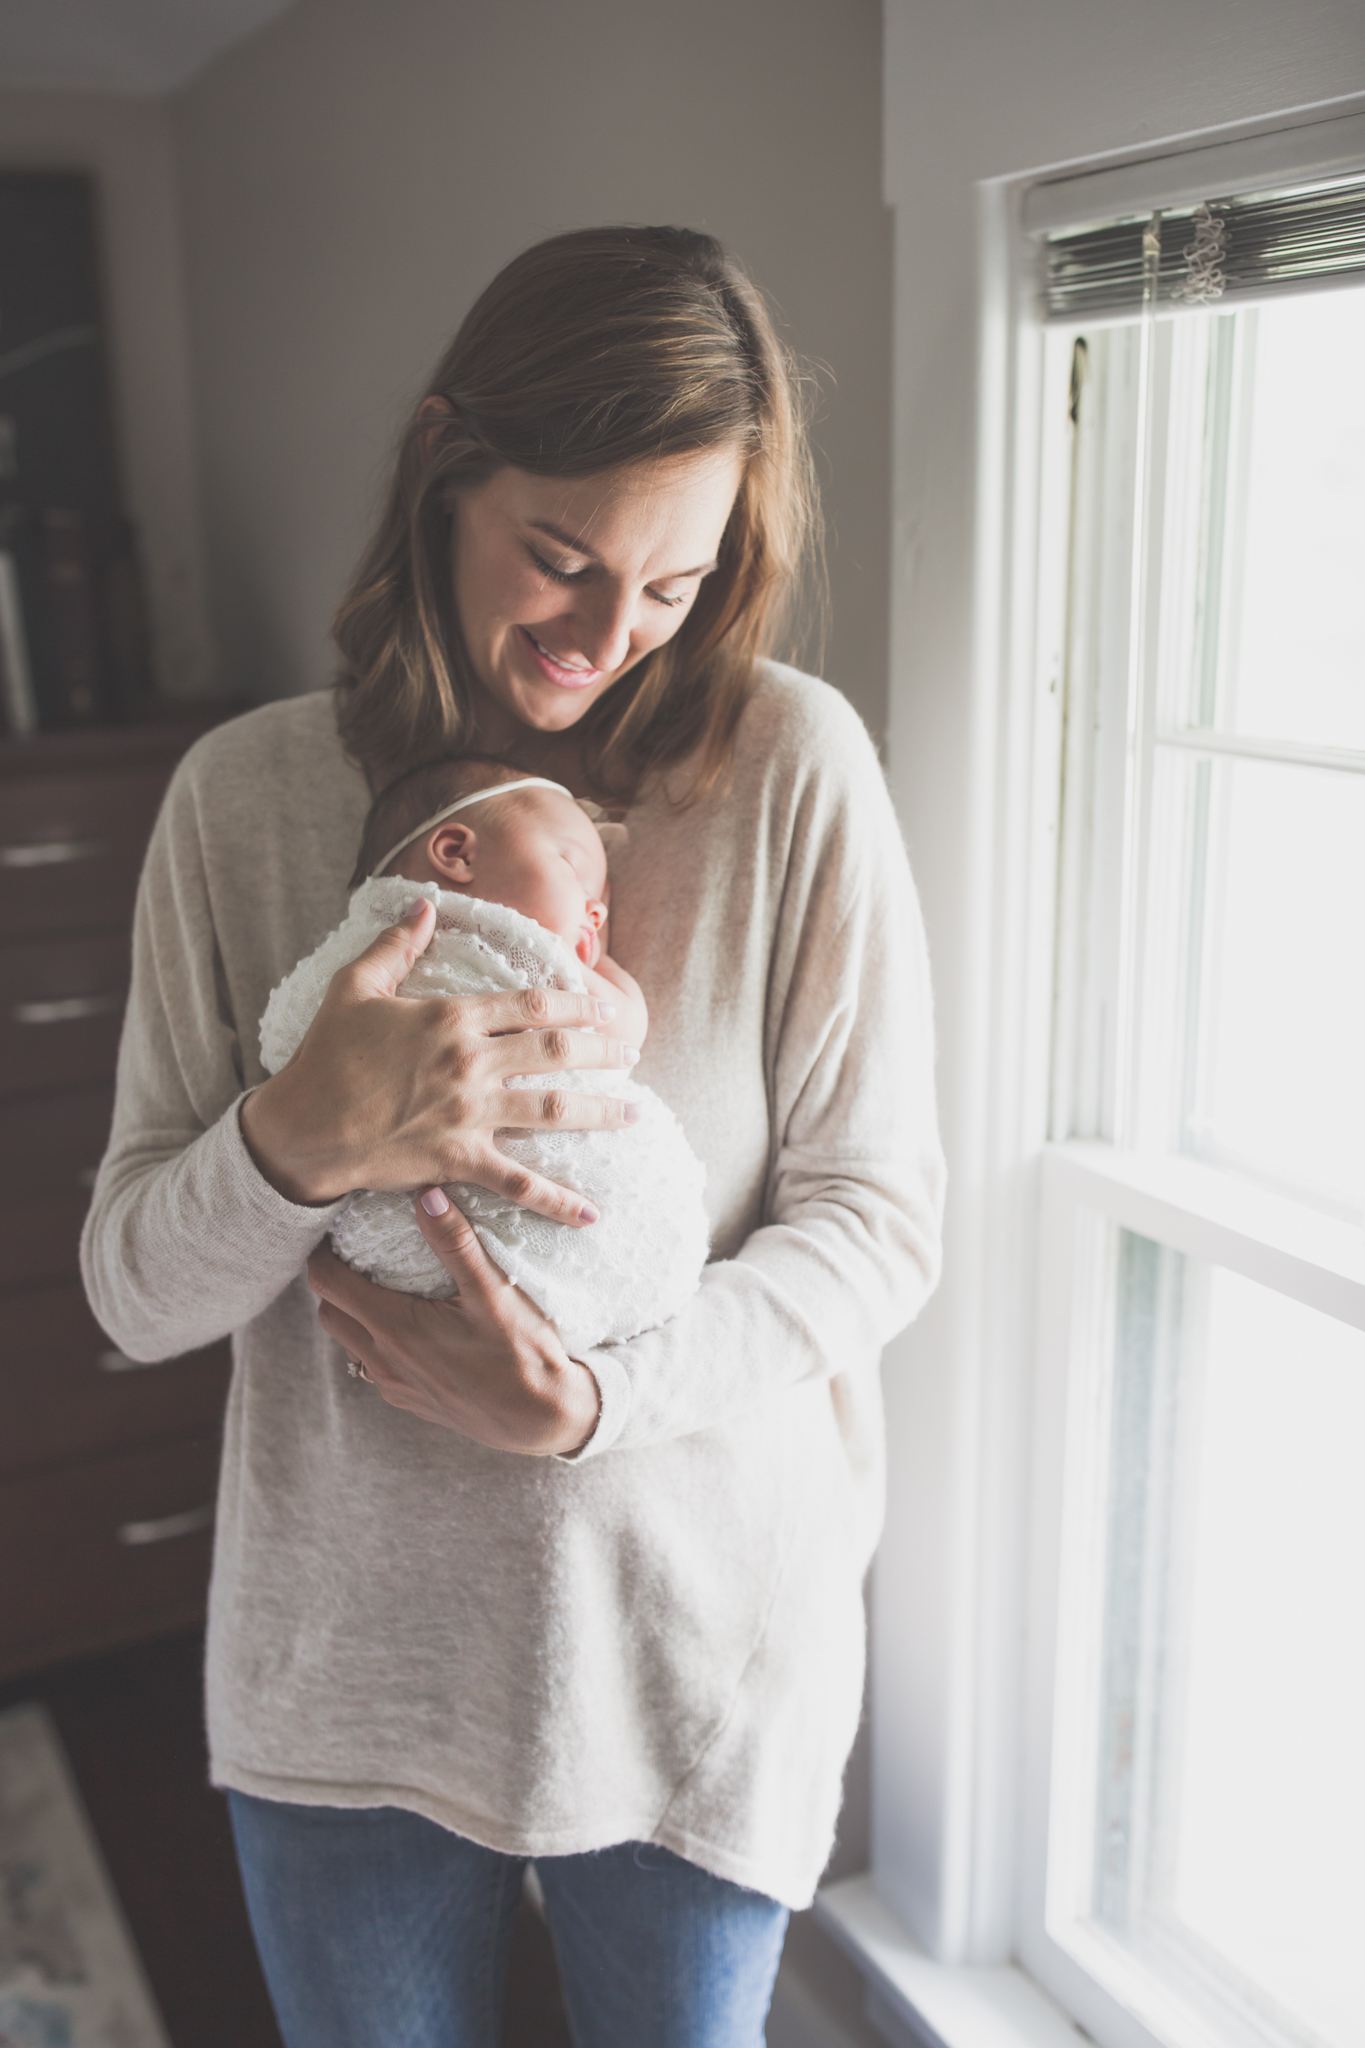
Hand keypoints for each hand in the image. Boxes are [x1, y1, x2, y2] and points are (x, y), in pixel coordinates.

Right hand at [241, 899, 639, 1219]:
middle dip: (601, 1051)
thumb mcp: (355, 987)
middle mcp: (471, 1063)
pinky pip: (519, 1182)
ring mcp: (470, 1114)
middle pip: (555, 1052)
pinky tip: (591, 1213)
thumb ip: (396, 945)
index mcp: (452, 1018)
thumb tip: (424, 905)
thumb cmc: (324, 1055)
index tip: (603, 1008)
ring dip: (600, 1111)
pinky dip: (558, 1201)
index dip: (575, 1004)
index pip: (532, 1004)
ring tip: (635, 1112)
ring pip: (553, 1110)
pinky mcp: (460, 1159)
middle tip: (629, 1052)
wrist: (302, 1128)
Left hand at [307, 1188, 599, 1455]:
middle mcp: (384, 1361)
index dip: (321, 1253)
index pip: (328, 1283)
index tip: (333, 1231)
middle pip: (329, 1313)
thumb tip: (427, 1195)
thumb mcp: (492, 1292)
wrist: (542, 1418)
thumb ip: (456, 1243)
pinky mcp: (411, 1402)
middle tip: (353, 1255)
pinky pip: (373, 1367)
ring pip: (349, 1344)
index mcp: (395, 1328)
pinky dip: (375, 1342)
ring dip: (352, 1315)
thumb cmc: (521, 1354)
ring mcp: (395, 1386)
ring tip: (379, 1288)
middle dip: (331, 1283)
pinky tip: (410, 1328)